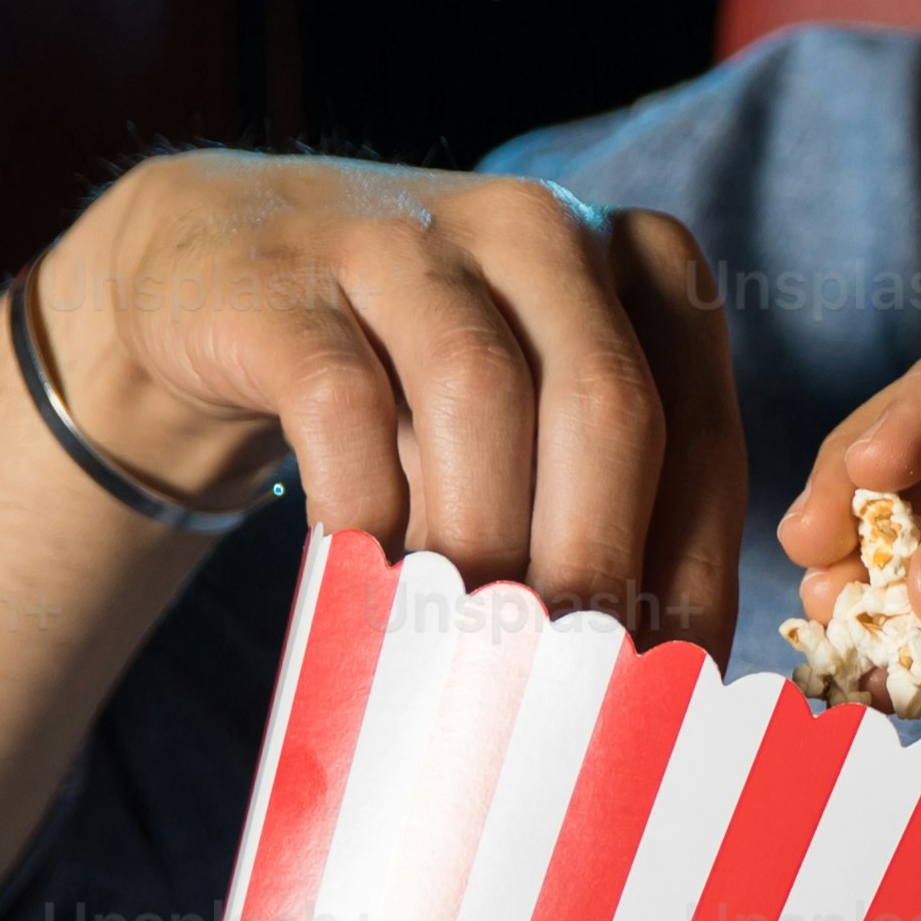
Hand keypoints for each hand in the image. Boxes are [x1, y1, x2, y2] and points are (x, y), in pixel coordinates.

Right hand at [49, 152, 742, 637]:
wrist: (216, 268)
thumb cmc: (414, 375)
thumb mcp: (532, 417)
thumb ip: (605, 507)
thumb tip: (652, 683)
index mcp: (645, 263)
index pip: (704, 439)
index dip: (697, 577)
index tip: (674, 691)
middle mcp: (542, 229)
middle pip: (609, 410)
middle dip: (600, 565)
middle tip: (578, 690)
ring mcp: (409, 239)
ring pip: (479, 397)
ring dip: (481, 543)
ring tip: (471, 655)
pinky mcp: (286, 282)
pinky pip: (341, 404)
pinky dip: (362, 509)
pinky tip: (363, 582)